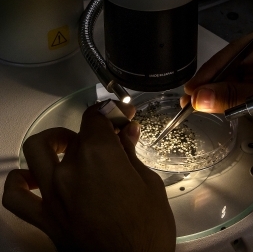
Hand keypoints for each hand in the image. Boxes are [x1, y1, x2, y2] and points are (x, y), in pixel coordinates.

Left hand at [2, 102, 175, 251]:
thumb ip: (131, 154)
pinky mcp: (45, 219)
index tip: (122, 116)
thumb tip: (126, 132)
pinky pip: (15, 196)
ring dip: (54, 141)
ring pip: (37, 151)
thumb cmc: (149, 228)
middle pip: (76, 135)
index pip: (96, 118)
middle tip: (113, 139)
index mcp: (99, 157)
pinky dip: (18, 181)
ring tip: (70, 146)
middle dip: (97, 132)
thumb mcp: (149, 183)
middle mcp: (70, 171)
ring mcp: (53, 195)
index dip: (111, 112)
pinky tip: (31, 177)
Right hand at [181, 18, 252, 162]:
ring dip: (221, 93)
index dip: (211, 73)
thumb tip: (201, 97)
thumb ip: (234, 97)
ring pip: (238, 78)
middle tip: (192, 101)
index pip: (236, 52)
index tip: (192, 89)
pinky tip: (218, 106)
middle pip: (234, 65)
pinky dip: (232, 99)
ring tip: (200, 106)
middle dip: (213, 85)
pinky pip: (246, 88)